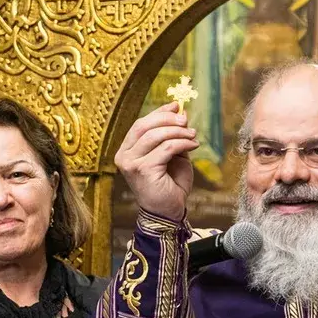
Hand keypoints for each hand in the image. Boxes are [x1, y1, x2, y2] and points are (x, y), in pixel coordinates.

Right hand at [114, 103, 197, 220]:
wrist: (168, 211)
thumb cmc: (169, 185)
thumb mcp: (172, 155)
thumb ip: (172, 136)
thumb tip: (180, 113)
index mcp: (127, 150)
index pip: (140, 124)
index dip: (159, 113)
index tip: (176, 106)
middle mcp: (124, 155)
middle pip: (144, 126)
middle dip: (167, 119)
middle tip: (185, 120)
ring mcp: (131, 163)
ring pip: (155, 136)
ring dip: (178, 132)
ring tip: (192, 135)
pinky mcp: (143, 170)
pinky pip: (165, 148)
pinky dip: (182, 143)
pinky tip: (193, 145)